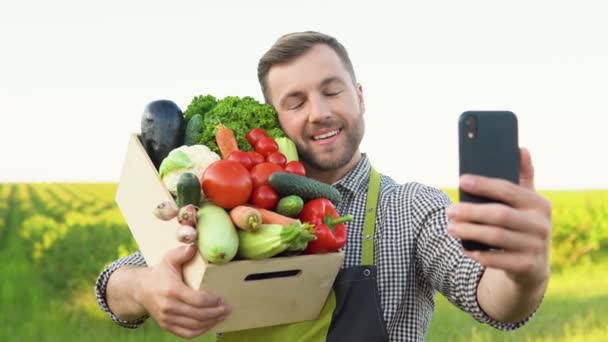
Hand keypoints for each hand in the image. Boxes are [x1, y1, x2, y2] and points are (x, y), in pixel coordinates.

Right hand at [134, 244, 230, 338]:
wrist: (139, 289)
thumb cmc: (159, 272)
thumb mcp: (168, 259)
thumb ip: (182, 252)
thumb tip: (194, 246)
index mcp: (172, 290)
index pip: (197, 300)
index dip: (213, 302)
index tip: (223, 299)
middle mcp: (168, 307)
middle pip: (198, 315)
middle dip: (216, 313)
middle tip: (228, 308)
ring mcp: (166, 319)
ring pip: (194, 326)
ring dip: (211, 323)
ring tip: (222, 316)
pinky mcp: (166, 326)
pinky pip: (186, 334)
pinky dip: (200, 331)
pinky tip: (210, 324)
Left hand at [447, 148, 551, 287]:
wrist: (533, 266)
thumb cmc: (522, 225)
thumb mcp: (526, 202)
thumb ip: (523, 176)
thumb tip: (521, 149)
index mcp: (539, 204)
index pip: (508, 190)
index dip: (484, 184)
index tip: (462, 180)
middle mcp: (541, 225)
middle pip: (499, 215)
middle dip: (471, 212)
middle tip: (448, 211)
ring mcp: (536, 247)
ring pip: (496, 237)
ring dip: (469, 231)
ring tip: (450, 228)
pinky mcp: (527, 267)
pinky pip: (497, 259)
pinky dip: (478, 254)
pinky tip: (464, 249)